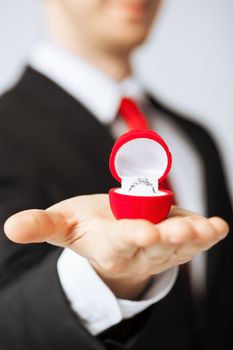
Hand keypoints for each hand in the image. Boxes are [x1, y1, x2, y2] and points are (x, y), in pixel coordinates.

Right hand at [4, 194, 228, 298]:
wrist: (110, 236)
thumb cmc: (87, 228)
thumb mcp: (62, 226)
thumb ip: (41, 226)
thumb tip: (11, 227)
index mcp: (109, 246)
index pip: (121, 243)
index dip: (132, 237)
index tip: (143, 232)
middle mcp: (139, 251)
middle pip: (157, 244)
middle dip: (170, 236)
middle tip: (185, 229)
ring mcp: (161, 247)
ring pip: (181, 244)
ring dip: (197, 237)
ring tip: (211, 229)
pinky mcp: (176, 238)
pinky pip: (194, 239)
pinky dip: (208, 234)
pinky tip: (218, 227)